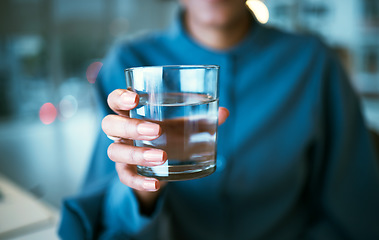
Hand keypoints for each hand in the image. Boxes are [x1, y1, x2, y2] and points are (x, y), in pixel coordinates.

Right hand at [102, 89, 228, 212]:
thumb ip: (202, 118)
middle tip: (156, 130)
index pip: (115, 100)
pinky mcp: (126, 172)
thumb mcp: (183, 125)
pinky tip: (157, 184)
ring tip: (162, 157)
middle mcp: (121, 132)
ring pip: (114, 152)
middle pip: (110, 125)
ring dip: (137, 154)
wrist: (164, 164)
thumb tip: (224, 112)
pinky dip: (140, 182)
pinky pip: (125, 178)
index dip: (120, 97)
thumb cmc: (170, 135)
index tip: (135, 98)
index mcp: (132, 112)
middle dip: (130, 127)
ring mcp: (121, 153)